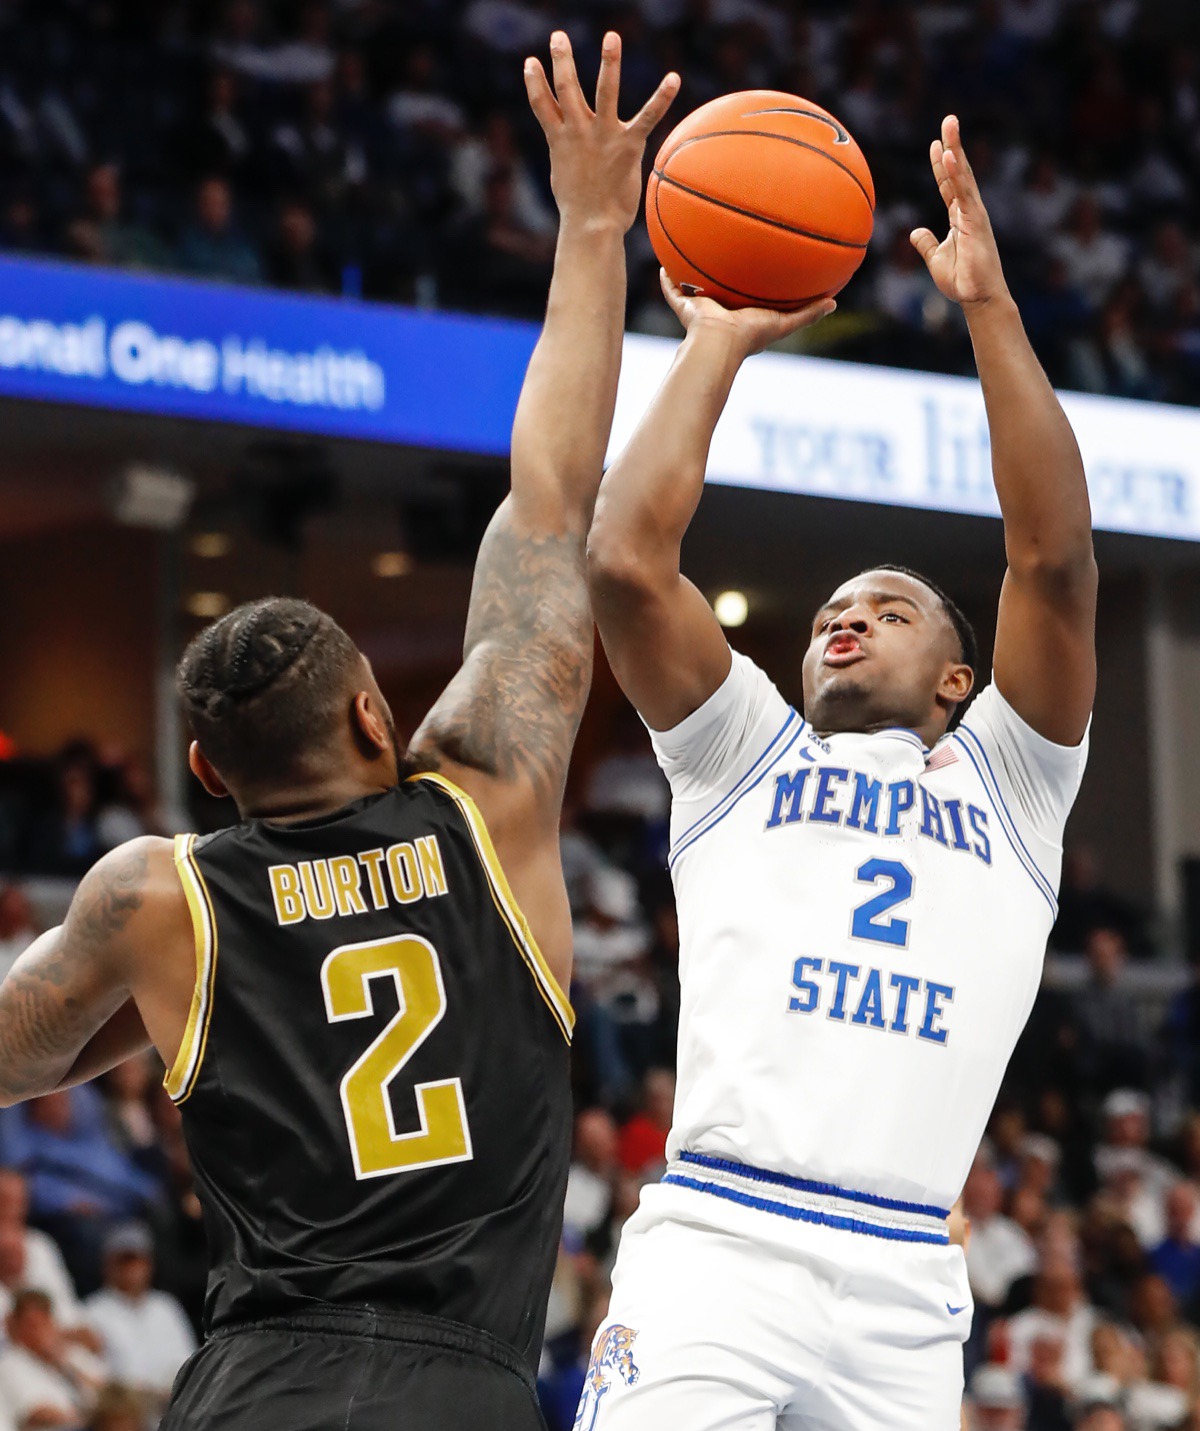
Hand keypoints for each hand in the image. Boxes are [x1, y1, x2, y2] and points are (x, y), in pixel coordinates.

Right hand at [524, 31, 678, 231]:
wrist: (592, 226)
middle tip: (558, 35)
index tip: (531, 61)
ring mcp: (603, 136)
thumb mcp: (563, 174)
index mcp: (559, 139)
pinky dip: (662, 98)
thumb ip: (564, 152)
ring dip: (608, 62)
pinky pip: (647, 117)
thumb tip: (563, 148)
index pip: (542, 105)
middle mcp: (578, 132)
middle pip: (566, 89)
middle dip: (562, 61)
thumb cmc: (578, 207)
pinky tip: (674, 78)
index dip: (534, 82)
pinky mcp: (627, 145)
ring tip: (611, 37)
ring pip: (604, 91)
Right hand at [659, 269, 834, 356]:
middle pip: (720, 290)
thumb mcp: (785, 323)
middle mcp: (720, 312)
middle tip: (725, 257)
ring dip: (693, 275)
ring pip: (695, 289)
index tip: (755, 270)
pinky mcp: (684, 307)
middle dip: (721, 277)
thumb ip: (808, 314)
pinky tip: (664, 263)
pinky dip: (668, 280)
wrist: (719, 342)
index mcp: (741, 316)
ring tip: (692, 252)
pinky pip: (672, 290)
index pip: (747, 298)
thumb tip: (834, 303)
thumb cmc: (750, 335)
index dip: (751, 287)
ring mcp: (700, 309)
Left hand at [910, 116, 1008, 308]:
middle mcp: (969, 210)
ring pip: (963, 176)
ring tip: (949, 125)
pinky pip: (964, 192)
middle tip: (948, 120)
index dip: (940, 165)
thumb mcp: (935, 259)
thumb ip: (926, 243)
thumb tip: (915, 232)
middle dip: (952, 145)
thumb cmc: (961, 281)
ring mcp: (974, 214)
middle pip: (958, 172)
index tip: (934, 144)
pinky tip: (949, 155)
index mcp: (960, 217)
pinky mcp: (976, 221)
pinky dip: (956, 173)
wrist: (977, 297)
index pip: (948, 185)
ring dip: (955, 149)